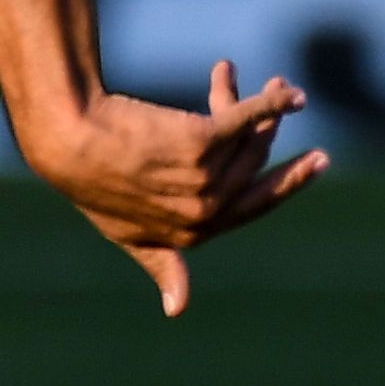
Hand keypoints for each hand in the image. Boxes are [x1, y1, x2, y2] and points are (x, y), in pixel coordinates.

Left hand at [24, 60, 326, 315]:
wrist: (70, 142)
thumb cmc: (92, 184)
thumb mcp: (130, 234)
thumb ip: (163, 264)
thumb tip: (178, 311)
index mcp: (194, 233)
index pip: (254, 206)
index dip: (286, 183)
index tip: (315, 160)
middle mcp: (205, 210)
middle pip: (254, 163)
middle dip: (279, 135)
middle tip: (293, 104)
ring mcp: (205, 178)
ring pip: (246, 135)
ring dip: (254, 100)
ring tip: (238, 74)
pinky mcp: (202, 142)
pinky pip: (247, 117)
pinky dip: (271, 103)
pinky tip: (286, 92)